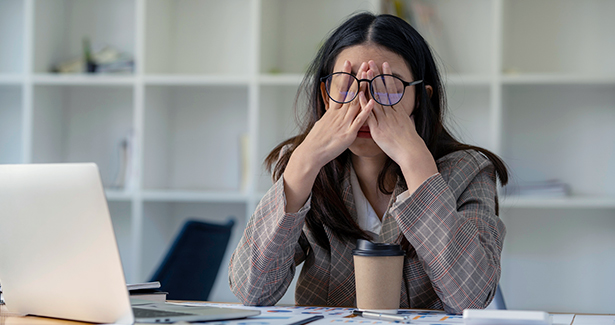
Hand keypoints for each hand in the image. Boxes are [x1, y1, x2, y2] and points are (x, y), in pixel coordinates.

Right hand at [282, 60, 373, 212]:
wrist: (311, 153)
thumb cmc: (316, 141)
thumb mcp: (322, 124)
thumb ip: (329, 117)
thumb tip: (330, 111)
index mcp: (332, 112)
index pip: (339, 89)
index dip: (344, 76)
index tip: (348, 63)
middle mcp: (338, 115)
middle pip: (350, 92)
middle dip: (358, 77)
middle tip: (364, 64)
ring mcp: (344, 123)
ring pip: (356, 103)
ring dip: (364, 89)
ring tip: (370, 76)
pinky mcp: (348, 133)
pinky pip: (359, 121)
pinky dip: (366, 111)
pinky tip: (373, 102)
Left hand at [365, 60, 437, 191]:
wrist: (411, 152)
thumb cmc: (410, 142)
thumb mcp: (409, 125)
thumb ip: (404, 117)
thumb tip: (405, 113)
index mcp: (398, 110)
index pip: (392, 89)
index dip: (387, 76)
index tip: (384, 65)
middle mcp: (391, 112)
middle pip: (383, 90)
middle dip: (377, 75)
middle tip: (371, 62)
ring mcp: (384, 120)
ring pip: (375, 98)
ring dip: (370, 84)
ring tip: (365, 72)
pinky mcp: (377, 129)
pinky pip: (369, 114)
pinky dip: (364, 104)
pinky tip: (359, 94)